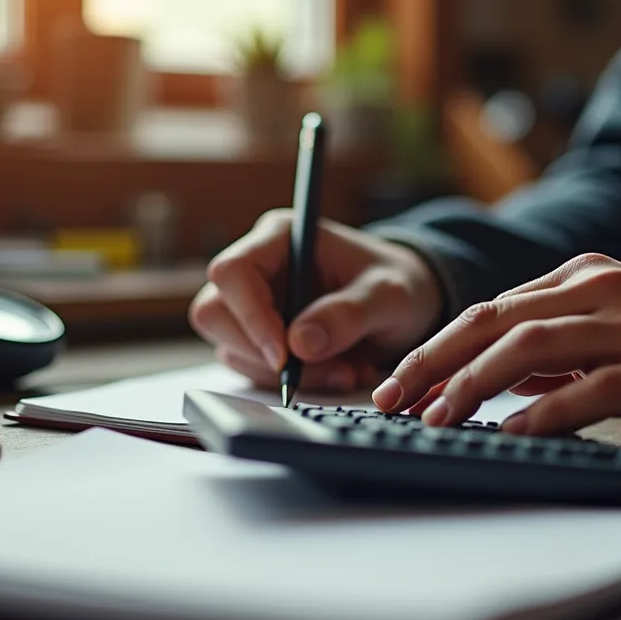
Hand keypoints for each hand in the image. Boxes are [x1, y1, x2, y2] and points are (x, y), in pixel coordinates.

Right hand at [190, 209, 442, 391]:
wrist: (406, 303)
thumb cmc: (398, 284)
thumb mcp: (388, 296)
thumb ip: (348, 314)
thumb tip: (299, 343)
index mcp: (279, 237)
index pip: (233, 271)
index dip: (249, 315)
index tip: (284, 355)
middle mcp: (257, 267)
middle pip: (214, 313)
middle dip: (263, 354)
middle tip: (324, 369)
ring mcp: (253, 304)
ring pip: (231, 347)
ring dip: (285, 374)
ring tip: (346, 371)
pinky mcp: (259, 337)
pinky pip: (253, 369)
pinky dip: (294, 382)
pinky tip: (337, 372)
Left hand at [372, 253, 620, 451]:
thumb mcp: (618, 332)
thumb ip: (560, 349)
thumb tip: (498, 379)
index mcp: (584, 277)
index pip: (490, 310)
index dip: (436, 347)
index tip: (396, 382)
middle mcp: (601, 290)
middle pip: (493, 320)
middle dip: (433, 360)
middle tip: (391, 398)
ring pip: (529, 347)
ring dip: (472, 385)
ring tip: (437, 418)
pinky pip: (591, 389)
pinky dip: (546, 411)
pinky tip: (513, 433)